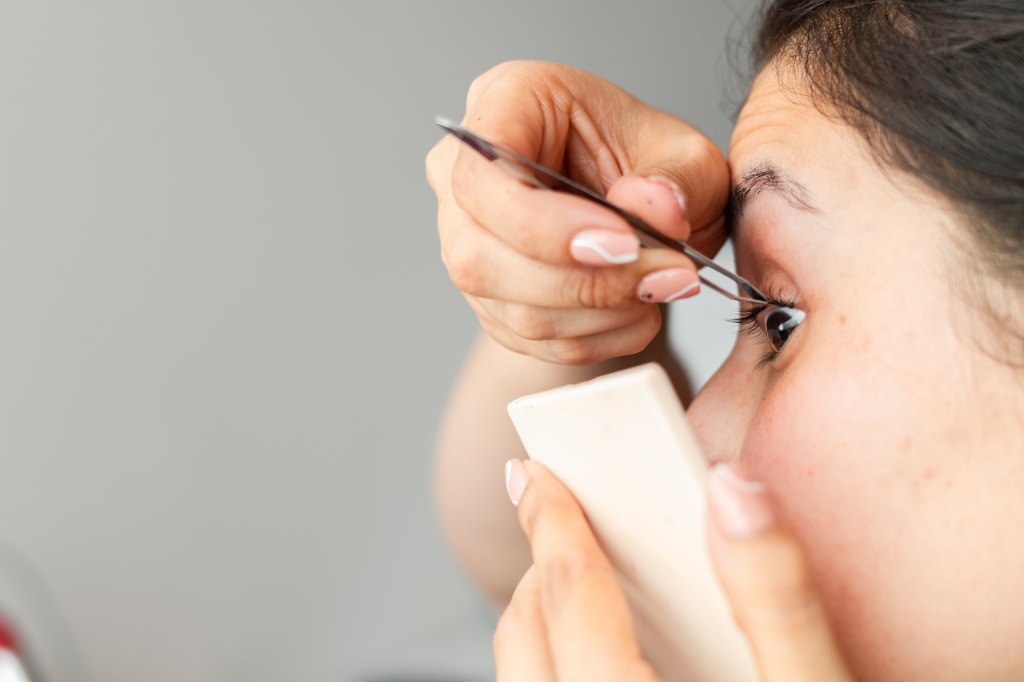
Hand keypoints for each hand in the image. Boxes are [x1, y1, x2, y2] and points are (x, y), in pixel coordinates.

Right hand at [425, 61, 728, 364]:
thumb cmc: (650, 162)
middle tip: (663, 276)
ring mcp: (467, 242)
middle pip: (479, 255)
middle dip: (581, 282)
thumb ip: (676, 179)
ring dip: (597, 314)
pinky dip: (596, 336)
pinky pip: (531, 339)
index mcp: (504, 103)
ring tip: (663, 289)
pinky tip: (639, 311)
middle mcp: (464, 175)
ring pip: (508, 308)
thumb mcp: (686, 154)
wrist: (648, 210)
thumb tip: (654, 210)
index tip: (624, 243)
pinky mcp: (490, 298)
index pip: (481, 175)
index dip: (544, 225)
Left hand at [496, 459, 855, 681]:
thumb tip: (734, 491)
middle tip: (568, 520)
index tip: (536, 472)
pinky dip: (557, 663)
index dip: (552, 524)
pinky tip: (610, 653)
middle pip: (523, 635)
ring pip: (524, 676)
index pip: (569, 599)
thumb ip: (778, 599)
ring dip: (542, 619)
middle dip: (540, 567)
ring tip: (584, 581)